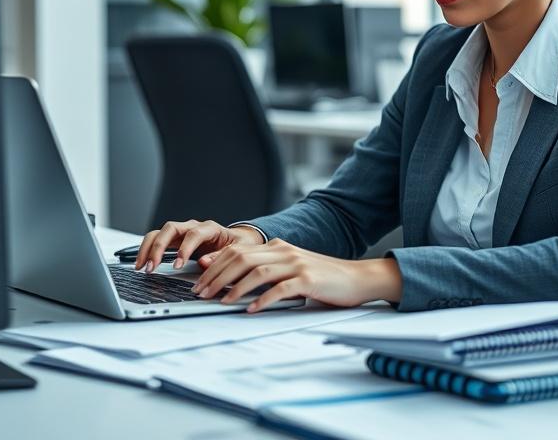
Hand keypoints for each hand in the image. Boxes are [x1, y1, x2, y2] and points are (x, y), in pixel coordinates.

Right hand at [135, 220, 263, 271]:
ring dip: (148, 248)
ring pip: (160, 232)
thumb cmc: (238, 246)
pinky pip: (157, 240)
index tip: (177, 266)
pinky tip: (142, 263)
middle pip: (170, 229)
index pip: (194, 234)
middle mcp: (193, 227)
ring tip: (141, 266)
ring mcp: (183, 232)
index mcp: (211, 228)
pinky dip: (147, 250)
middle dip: (159, 247)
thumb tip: (203, 263)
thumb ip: (220, 257)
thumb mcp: (237, 252)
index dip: (184, 249)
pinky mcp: (175, 240)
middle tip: (152, 266)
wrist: (238, 241)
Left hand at [192, 238, 402, 312]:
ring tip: (220, 301)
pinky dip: (263, 299)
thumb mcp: (291, 269)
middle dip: (216, 276)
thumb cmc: (323, 278)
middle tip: (202, 292)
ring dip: (234, 288)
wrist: (357, 278)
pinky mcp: (308, 279)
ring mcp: (296, 264)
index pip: (237, 251)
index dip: (215, 265)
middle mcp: (284, 251)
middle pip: (241, 258)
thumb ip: (266, 270)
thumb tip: (234, 281)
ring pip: (256, 272)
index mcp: (277, 247)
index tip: (199, 280)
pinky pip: (280, 289)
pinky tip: (252, 309)